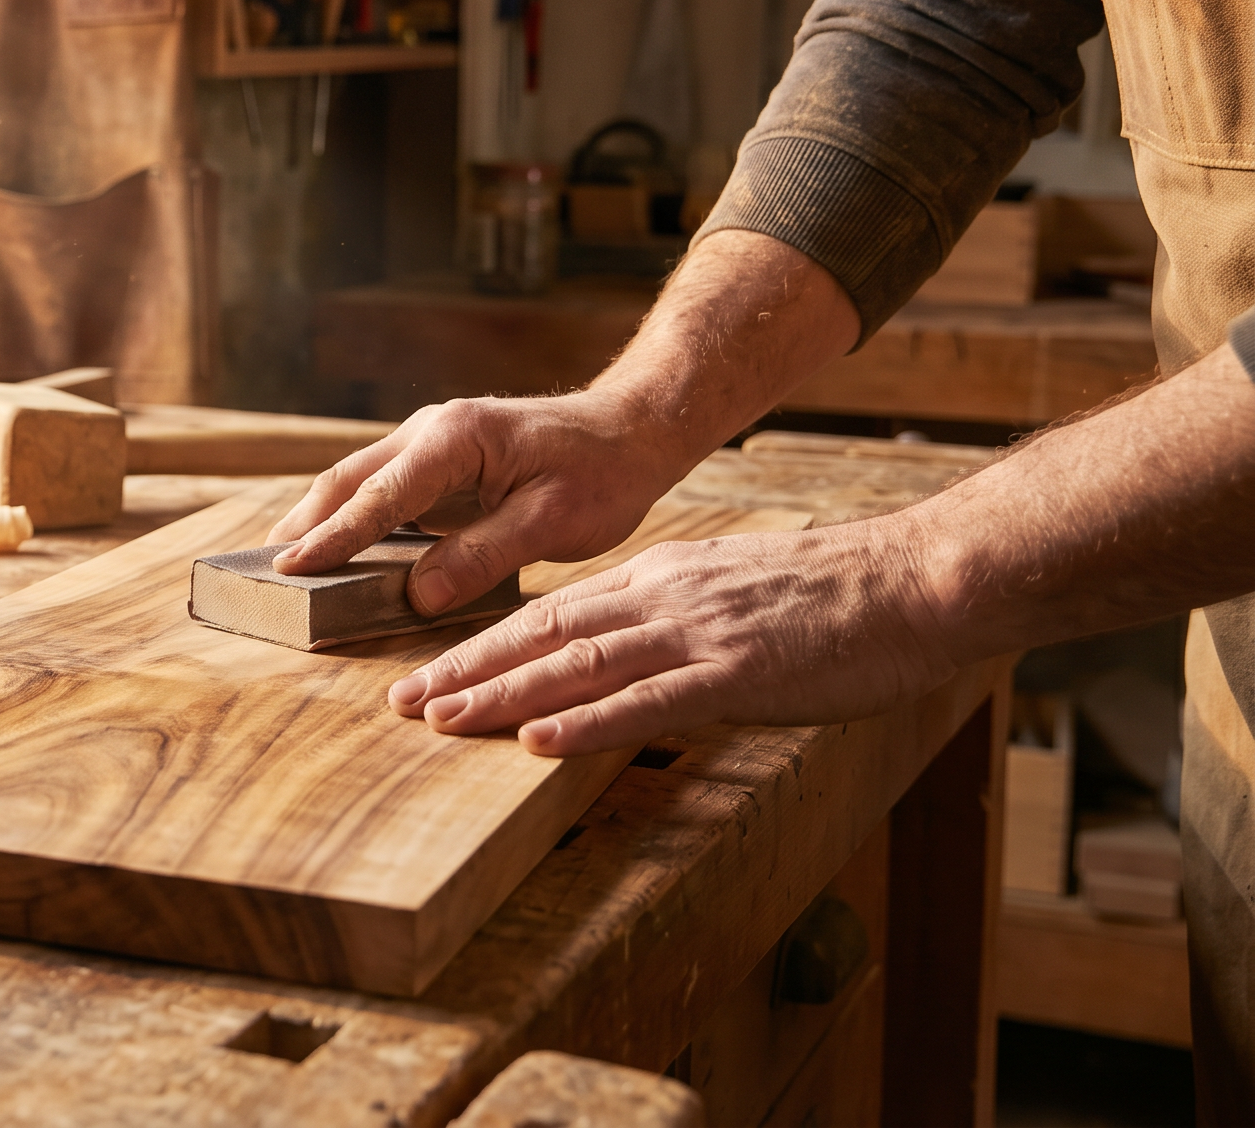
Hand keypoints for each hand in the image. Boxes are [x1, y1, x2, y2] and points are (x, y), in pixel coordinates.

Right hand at [263, 391, 696, 614]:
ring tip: (285, 563)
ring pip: (358, 481)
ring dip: (321, 519)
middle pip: (349, 480)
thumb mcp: (553, 520)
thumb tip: (417, 593)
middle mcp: (431, 431)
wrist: (631, 431)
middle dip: (305, 524)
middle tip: (266, 569)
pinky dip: (352, 517)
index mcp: (455, 439)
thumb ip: (483, 554)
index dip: (334, 537)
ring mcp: (431, 443)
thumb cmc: (602, 472)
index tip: (291, 567)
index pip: (380, 497)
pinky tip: (338, 549)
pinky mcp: (438, 462)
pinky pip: (383, 490)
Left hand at [386, 517, 960, 755]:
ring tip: (441, 718)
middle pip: (543, 633)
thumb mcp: (732, 588)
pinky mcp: (738, 672)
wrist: (916, 578)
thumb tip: (624, 649)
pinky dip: (585, 721)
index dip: (483, 642)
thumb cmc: (836, 594)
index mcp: (661, 576)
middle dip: (465, 667)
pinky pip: (647, 701)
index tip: (429, 670)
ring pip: (577, 664)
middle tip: (401, 700)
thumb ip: (674, 613)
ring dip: (501, 694)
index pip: (551, 611)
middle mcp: (664, 596)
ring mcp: (697, 633)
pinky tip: (537, 740)